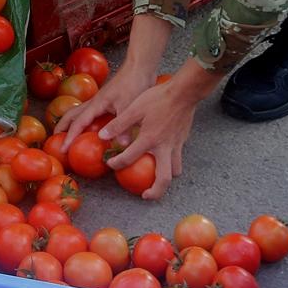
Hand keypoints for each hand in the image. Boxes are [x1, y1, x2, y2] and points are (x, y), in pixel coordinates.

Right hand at [55, 61, 150, 145]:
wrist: (138, 67)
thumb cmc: (134, 83)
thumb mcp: (129, 107)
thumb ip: (125, 127)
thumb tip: (122, 146)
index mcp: (96, 104)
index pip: (78, 123)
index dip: (69, 137)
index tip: (62, 149)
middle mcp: (94, 102)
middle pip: (71, 115)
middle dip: (61, 128)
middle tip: (56, 141)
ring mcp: (99, 101)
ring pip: (78, 113)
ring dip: (70, 124)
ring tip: (67, 136)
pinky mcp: (105, 100)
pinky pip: (89, 112)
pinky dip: (83, 121)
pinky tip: (89, 128)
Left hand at [101, 66, 219, 199]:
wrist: (184, 92)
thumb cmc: (158, 98)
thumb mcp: (134, 108)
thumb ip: (119, 124)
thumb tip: (102, 136)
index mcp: (149, 139)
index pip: (129, 158)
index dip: (117, 163)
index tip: (111, 163)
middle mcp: (164, 148)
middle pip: (164, 179)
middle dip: (155, 192)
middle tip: (145, 195)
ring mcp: (176, 146)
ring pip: (175, 171)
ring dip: (166, 177)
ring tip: (156, 178)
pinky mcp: (183, 141)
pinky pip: (178, 158)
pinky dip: (171, 163)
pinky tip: (163, 156)